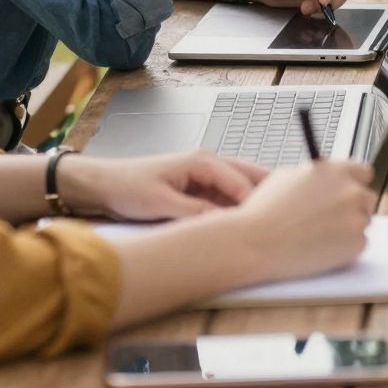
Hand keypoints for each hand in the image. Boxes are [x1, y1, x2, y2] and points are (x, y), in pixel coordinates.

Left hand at [64, 149, 267, 221]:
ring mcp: (204, 177)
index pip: (242, 181)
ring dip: (251, 204)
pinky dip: (235, 210)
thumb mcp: (161, 203)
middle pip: (249, 177)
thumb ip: (194, 212)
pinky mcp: (198, 189)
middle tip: (283, 219)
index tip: (268, 224)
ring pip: (240, 189)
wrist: (104, 184)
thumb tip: (223, 222)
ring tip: (268, 225)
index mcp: (203, 162)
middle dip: (266, 196)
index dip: (257, 203)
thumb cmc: (128, 188)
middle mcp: (209, 165)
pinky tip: (242, 225)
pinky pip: (225, 198)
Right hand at [232, 158, 376, 280]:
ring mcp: (356, 219)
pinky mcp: (356, 245)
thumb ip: (314, 176)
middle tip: (332, 218)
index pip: (363, 172)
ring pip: (362, 223)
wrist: (257, 243)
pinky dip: (344, 248)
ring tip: (318, 235)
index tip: (347, 191)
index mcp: (336, 170)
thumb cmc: (265, 210)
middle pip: (366, 198)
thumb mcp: (287, 177)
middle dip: (352, 207)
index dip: (354, 182)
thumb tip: (323, 179)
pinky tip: (321, 248)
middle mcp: (351, 192)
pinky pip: (358, 244)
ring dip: (348, 228)